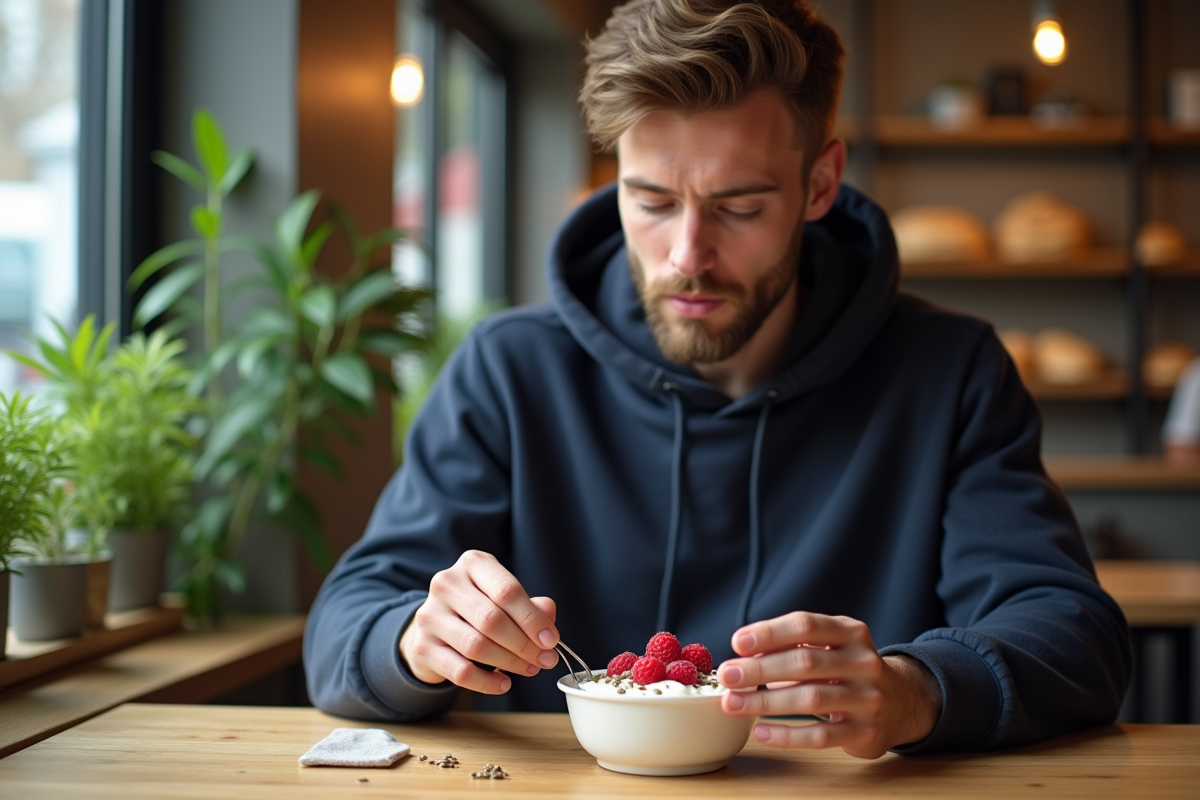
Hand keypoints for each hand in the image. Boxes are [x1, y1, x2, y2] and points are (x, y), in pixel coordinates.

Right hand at [399, 550, 559, 693]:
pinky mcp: (422, 647)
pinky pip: (460, 672)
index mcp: (473, 564)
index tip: (551, 640)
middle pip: (492, 620)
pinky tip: (504, 682)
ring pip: (477, 646)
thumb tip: (548, 615)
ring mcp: (430, 615)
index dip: (533, 619)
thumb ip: (530, 605)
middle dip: (525, 644)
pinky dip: (487, 682)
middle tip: (545, 659)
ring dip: (510, 662)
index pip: (507, 590)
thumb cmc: (478, 608)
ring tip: (529, 669)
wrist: (435, 626)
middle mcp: (447, 584)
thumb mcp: (504, 597)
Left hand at [716, 612, 941, 758]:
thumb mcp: (829, 647)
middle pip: (805, 662)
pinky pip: (821, 736)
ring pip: (811, 699)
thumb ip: (792, 647)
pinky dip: (787, 735)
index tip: (738, 642)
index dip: (770, 632)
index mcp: (851, 632)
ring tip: (733, 703)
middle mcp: (864, 662)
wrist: (904, 702)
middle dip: (759, 669)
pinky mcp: (866, 733)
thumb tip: (746, 656)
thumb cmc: (849, 669)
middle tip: (727, 676)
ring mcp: (868, 699)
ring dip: (765, 702)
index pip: (807, 625)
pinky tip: (760, 731)